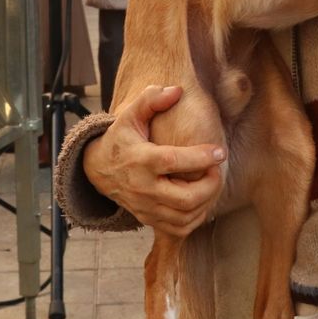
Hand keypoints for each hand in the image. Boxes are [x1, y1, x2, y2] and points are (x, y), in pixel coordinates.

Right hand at [82, 85, 225, 236]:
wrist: (97, 169)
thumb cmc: (120, 139)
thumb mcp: (130, 115)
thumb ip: (151, 99)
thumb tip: (177, 90)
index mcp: (141, 160)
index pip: (173, 162)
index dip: (200, 158)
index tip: (220, 151)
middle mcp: (143, 187)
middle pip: (185, 199)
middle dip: (210, 186)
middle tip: (217, 170)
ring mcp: (146, 207)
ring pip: (184, 217)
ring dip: (206, 202)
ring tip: (212, 183)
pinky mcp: (149, 219)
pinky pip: (178, 228)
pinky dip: (196, 218)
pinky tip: (202, 200)